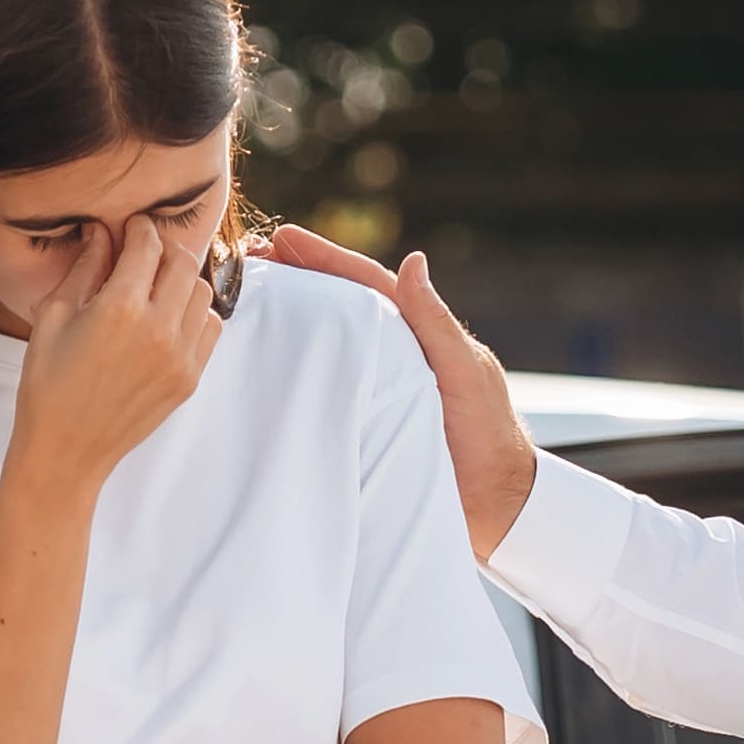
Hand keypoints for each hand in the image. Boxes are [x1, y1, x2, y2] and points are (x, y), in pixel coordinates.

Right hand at [9, 212, 220, 491]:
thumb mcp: (53, 316)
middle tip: (146, 253)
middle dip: (164, 249)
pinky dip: (194, 314)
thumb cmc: (48, 382)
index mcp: (120, 308)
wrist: (67, 450)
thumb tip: (101, 230)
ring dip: (181, 280)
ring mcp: (180, 357)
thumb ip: (84, 268)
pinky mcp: (189, 379)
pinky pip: (209, 328)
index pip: (148, 245)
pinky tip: (167, 319)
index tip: (132, 228)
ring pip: (201, 293)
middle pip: (183, 262)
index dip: (140, 228)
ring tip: (156, 288)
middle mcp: (158, 329)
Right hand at [266, 224, 530, 556]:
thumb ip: (434, 322)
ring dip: (291, 318)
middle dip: (297, 278)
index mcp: (416, 333)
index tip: (282, 238)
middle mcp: (392, 354)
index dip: (325, 258)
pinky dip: (297, 368)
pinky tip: (265, 363)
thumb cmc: (488, 434)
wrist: (494, 504)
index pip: (364, 283)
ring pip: (329, 343)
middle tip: (249, 260)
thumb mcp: (463, 371)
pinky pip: (326, 386)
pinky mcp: (364, 422)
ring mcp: (376, 387)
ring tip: (249, 299)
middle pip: (338, 305)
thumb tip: (413, 261)